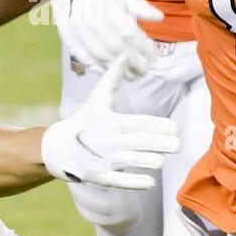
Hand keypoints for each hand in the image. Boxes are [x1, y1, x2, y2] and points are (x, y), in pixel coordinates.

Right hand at [41, 54, 179, 189]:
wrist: (59, 147)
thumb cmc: (85, 120)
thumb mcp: (97, 98)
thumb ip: (113, 78)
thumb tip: (125, 53)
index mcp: (111, 121)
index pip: (142, 123)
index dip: (161, 126)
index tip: (175, 129)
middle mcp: (110, 140)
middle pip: (144, 142)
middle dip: (165, 143)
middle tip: (177, 144)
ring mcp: (105, 159)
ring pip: (137, 161)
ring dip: (153, 161)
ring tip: (160, 158)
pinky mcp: (101, 176)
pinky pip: (124, 181)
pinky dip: (139, 182)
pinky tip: (150, 181)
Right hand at [51, 0, 163, 76]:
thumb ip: (140, 7)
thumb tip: (160, 17)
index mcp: (107, 6)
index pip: (129, 31)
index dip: (142, 47)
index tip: (153, 56)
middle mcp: (91, 18)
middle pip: (116, 47)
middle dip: (133, 62)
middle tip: (145, 70)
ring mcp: (77, 30)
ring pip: (101, 55)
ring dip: (119, 70)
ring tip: (132, 75)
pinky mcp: (68, 38)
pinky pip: (85, 58)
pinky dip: (100, 69)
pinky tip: (111, 73)